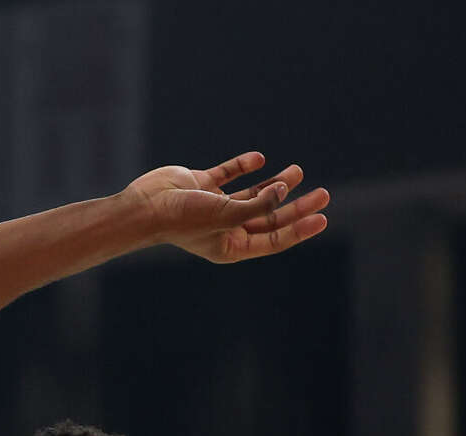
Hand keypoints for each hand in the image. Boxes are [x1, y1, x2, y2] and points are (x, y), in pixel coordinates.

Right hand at [121, 151, 330, 263]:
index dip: (298, 228)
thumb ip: (258, 204)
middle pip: (269, 217)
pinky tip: (258, 159)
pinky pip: (228, 175)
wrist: (143, 206)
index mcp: (230, 247)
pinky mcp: (202, 185)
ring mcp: (213, 206)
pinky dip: (243, 167)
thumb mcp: (225, 216)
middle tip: (322, 194)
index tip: (321, 217)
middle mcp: (224, 228)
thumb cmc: (182, 219)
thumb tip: (282, 190)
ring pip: (253, 195)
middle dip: (295, 205)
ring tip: (297, 171)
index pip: (272, 240)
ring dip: (275, 185)